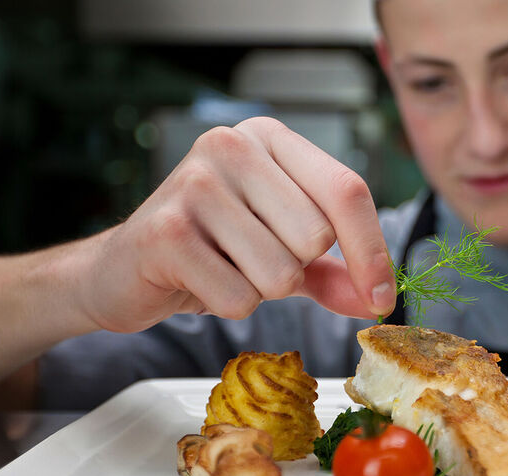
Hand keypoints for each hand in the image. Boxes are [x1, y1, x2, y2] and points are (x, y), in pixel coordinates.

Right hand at [76, 117, 395, 332]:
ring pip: (279, 273)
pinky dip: (227, 305)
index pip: (347, 190)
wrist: (125, 270)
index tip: (382, 295)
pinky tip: (198, 280)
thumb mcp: (285, 252)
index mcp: (269, 138)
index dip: (372, 250)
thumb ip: (336, 271)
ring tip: (222, 268)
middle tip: (251, 260)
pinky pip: (238, 296)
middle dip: (294, 271)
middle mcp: (232, 145)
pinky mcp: (165, 230)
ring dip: (258, 290)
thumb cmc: (213, 251)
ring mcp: (195, 183)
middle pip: (315, 236)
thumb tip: (379, 298)